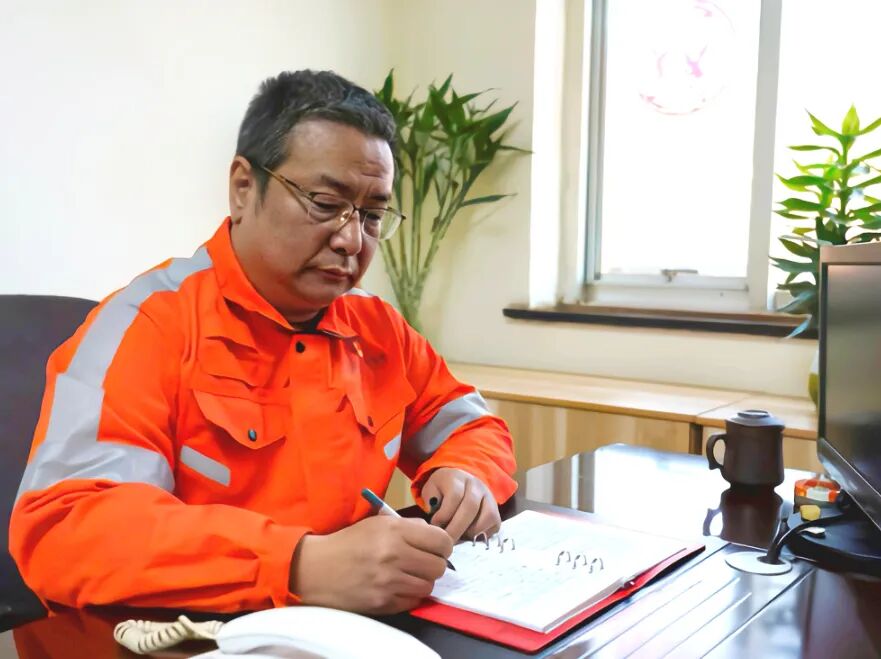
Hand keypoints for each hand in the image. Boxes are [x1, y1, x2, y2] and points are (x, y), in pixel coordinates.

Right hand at [289, 515, 452, 613]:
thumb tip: (433, 534)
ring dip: (421, 581)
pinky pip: (413, 601)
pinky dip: (409, 595)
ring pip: (428, 585)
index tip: (436, 547)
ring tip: (407, 575)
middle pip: (439, 566)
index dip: (443, 545)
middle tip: (422, 562)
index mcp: (394, 531)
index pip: (441, 540)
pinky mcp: (383, 603)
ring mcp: (389, 582)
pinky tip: (397, 587)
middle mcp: (394, 555)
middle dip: (434, 564)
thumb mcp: (377, 523)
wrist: (317, 569)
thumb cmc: (349, 543)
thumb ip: (408, 526)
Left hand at [421, 468, 500, 541]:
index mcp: (456, 478)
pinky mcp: (496, 509)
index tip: (435, 526)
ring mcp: (489, 496)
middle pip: (471, 507)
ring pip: (488, 515)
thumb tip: (437, 521)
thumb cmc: (441, 491)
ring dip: (472, 532)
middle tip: (446, 541)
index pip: (454, 495)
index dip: (444, 514)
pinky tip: (468, 537)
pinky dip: (482, 533)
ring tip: (459, 538)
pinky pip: (494, 523)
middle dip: (457, 528)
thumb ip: (431, 502)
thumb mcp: (430, 491)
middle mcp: (476, 484)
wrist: (458, 484)